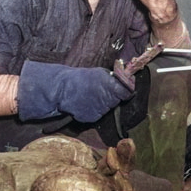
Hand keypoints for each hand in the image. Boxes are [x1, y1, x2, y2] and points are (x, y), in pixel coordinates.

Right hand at [18, 61, 133, 122]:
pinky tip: (87, 103)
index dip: (127, 91)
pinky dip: (95, 110)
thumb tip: (125, 82)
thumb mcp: (99, 73)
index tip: (125, 89)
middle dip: (113, 96)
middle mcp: (108, 100)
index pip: (128, 92)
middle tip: (102, 90)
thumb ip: (113, 79)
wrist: (62, 90)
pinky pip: (99, 114)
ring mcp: (101, 110)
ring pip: (108, 108)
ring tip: (91, 96)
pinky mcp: (93, 118)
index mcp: (112, 86)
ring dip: (104, 103)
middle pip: (117, 101)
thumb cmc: (81, 78)